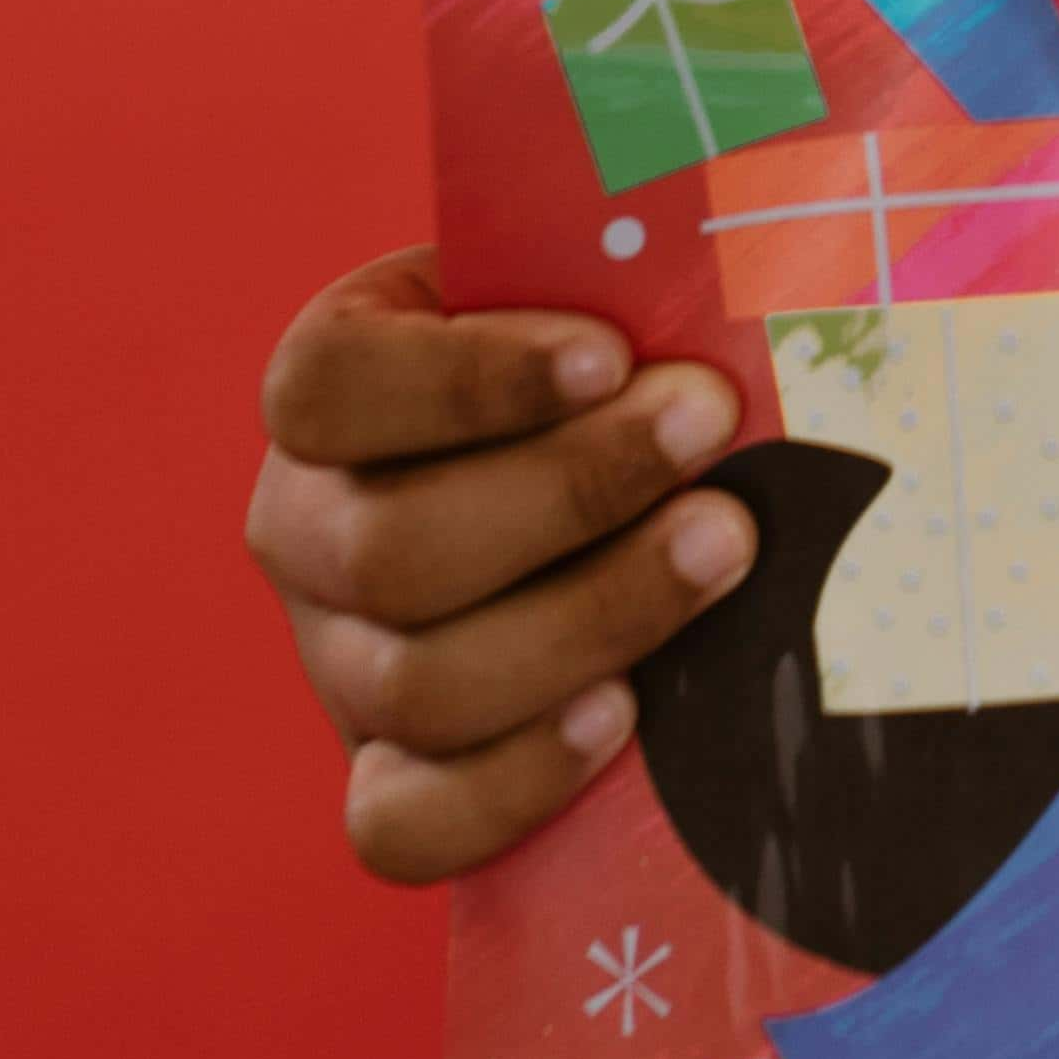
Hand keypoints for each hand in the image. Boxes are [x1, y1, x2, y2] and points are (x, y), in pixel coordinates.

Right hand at [244, 248, 760, 884]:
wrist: (611, 479)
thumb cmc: (611, 356)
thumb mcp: (595, 285)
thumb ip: (631, 265)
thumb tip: (753, 233)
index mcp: (329, 390)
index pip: (331, 387)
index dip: (465, 381)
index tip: (611, 353)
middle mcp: (305, 529)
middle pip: (388, 549)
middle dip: (570, 493)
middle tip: (710, 427)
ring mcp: (337, 662)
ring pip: (414, 685)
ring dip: (587, 619)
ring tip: (724, 549)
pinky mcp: (389, 773)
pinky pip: (404, 825)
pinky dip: (512, 783)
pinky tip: (622, 718)